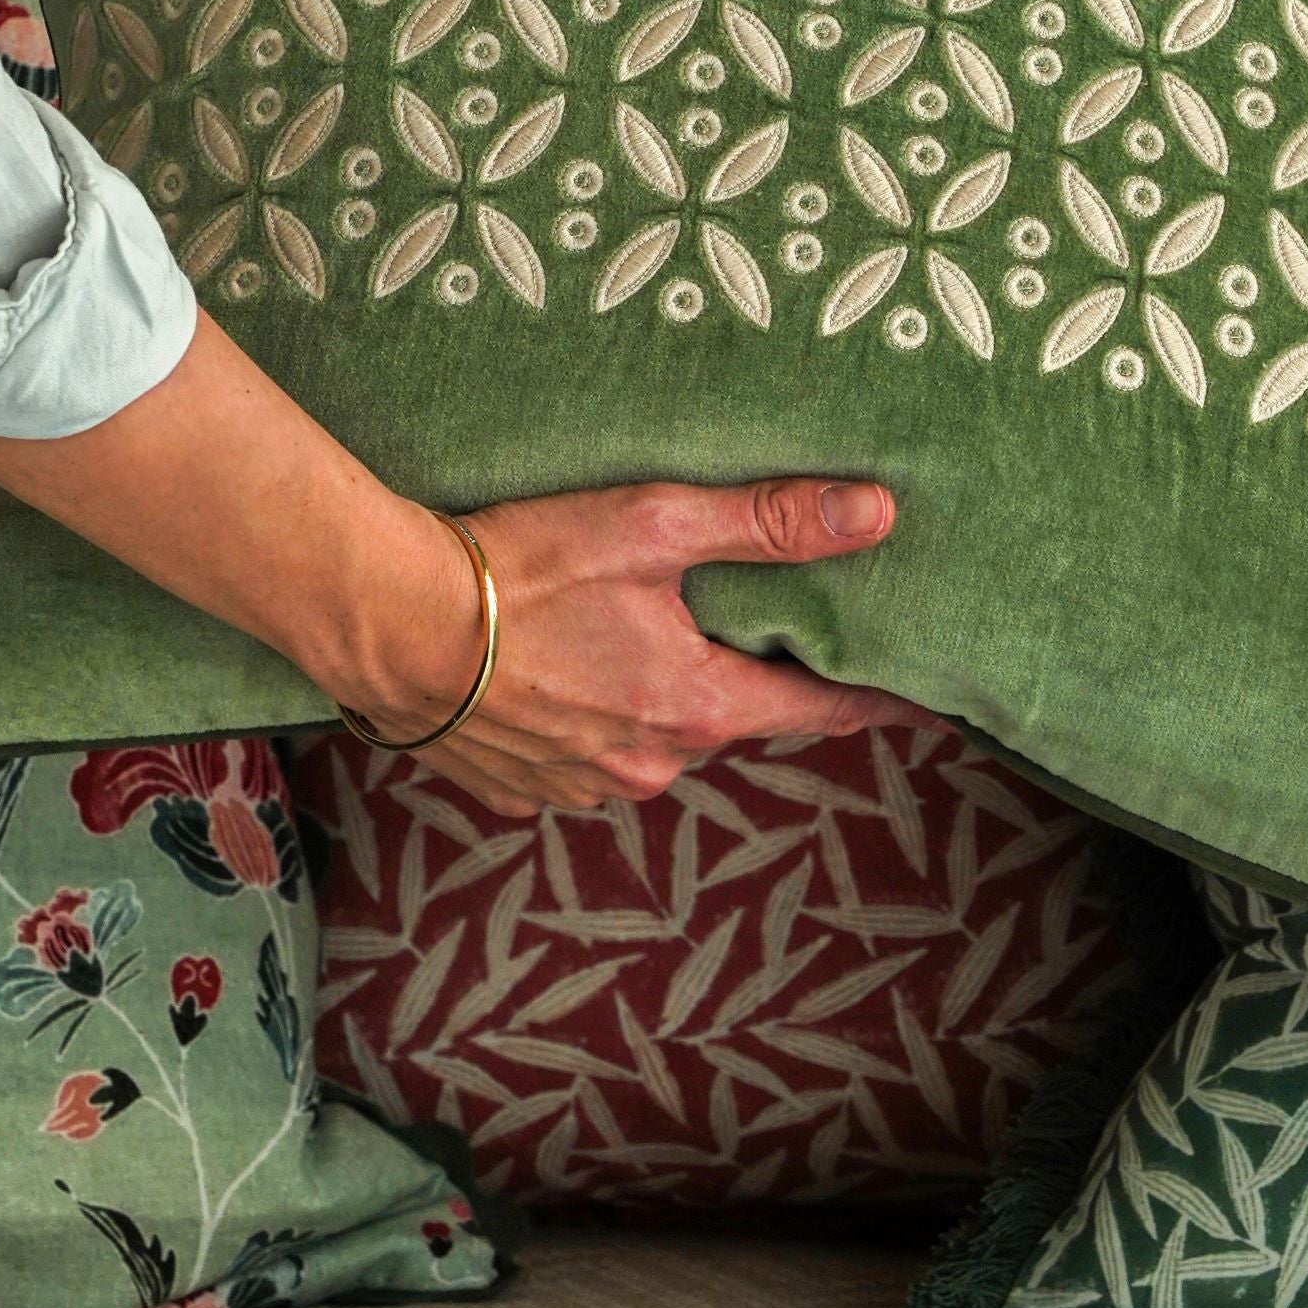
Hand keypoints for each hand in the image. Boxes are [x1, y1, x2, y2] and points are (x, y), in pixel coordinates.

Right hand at [342, 477, 930, 815]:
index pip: (818, 711)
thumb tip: (877, 514)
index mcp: (699, 708)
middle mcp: (651, 767)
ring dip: (652, 699)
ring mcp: (583, 789)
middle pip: (727, 720)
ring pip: (651, 741)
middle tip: (729, 622)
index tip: (918, 698)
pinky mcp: (523, 793)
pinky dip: (584, 722)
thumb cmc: (521, 567)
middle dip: (734, 677)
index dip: (870, 697)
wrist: (388, 621)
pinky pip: (581, 761)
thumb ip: (768, 522)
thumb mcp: (654, 524)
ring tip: (621, 636)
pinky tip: (555, 672)